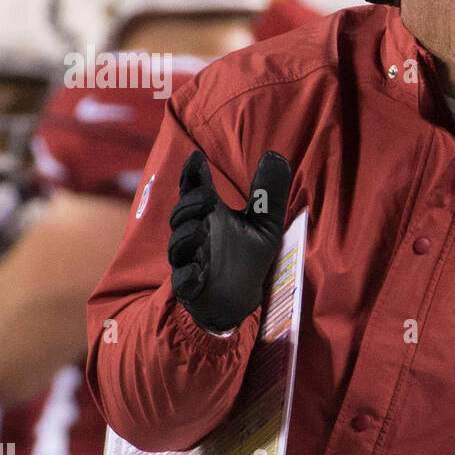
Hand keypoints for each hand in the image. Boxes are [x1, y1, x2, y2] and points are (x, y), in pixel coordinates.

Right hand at [167, 149, 290, 333]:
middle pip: (182, 214)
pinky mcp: (189, 286)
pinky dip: (187, 276)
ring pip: (178, 245)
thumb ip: (268, 193)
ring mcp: (189, 260)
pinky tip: (196, 272)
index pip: (195, 190)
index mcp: (210, 216)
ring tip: (202, 229)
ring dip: (187, 236)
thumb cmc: (247, 257)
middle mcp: (194, 234)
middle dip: (191, 204)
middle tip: (208, 198)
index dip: (192, 174)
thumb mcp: (266, 224)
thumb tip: (275, 155)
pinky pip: (183, 280)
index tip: (196, 158)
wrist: (239, 299)